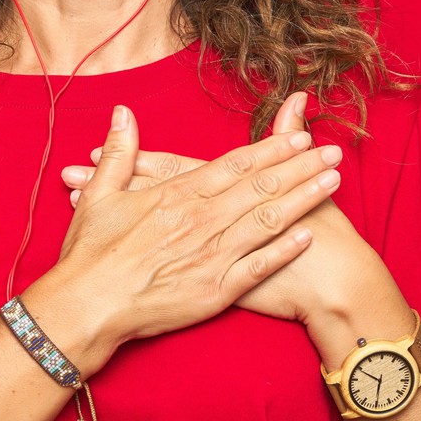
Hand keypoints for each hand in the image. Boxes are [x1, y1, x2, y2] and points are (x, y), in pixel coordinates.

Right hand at [47, 103, 343, 349]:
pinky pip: (259, 266)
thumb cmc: (90, 253)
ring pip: (268, 221)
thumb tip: (125, 113)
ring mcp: (213, 255)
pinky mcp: (215, 290)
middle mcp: (203, 220)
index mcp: (179, 195)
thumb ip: (120, 152)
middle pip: (262, 187)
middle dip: (301, 167)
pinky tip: (309, 235)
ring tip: (333, 182)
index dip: (272, 148)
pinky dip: (284, 250)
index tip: (301, 136)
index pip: (237, 164)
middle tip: (333, 151)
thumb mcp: (100, 195)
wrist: (86, 307)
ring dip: (304, 199)